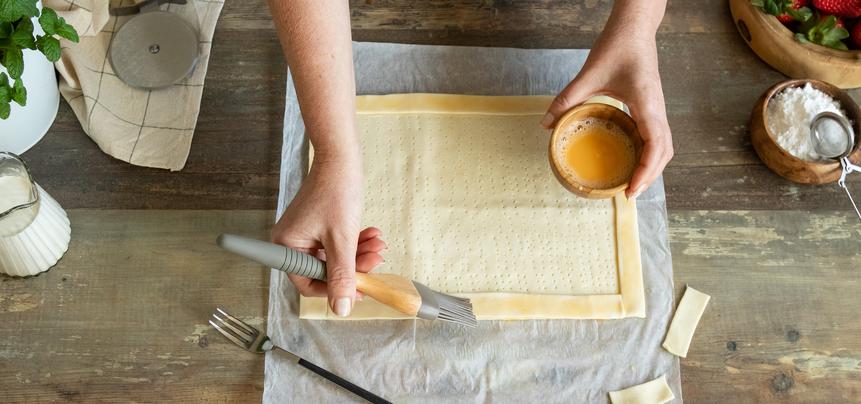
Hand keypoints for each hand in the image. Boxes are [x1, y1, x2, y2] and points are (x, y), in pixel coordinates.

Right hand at [271, 159, 384, 316]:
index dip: (336, 290)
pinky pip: (336, 243)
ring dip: (359, 254)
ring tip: (379, 245)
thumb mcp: (342, 239)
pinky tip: (372, 235)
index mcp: (286, 247)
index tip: (360, 287)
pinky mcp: (318, 226)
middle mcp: (291, 242)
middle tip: (377, 260)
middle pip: (325, 271)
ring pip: (335, 257)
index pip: (309, 284)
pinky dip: (355, 242)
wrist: (341, 158)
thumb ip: (342, 276)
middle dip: (354, 267)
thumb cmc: (336, 192)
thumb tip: (342, 309)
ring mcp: (305, 234)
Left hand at [541, 34, 672, 199]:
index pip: (655, 145)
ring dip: (652, 167)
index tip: (631, 189)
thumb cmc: (618, 46)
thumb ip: (567, 99)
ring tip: (633, 183)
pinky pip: (657, 136)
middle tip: (628, 194)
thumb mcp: (588, 75)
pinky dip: (650, 154)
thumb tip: (547, 124)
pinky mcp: (652, 106)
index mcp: (646, 104)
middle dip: (649, 176)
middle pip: (664, 152)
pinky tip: (633, 161)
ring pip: (664, 146)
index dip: (646, 171)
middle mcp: (657, 109)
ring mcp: (657, 108)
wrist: (635, 28)